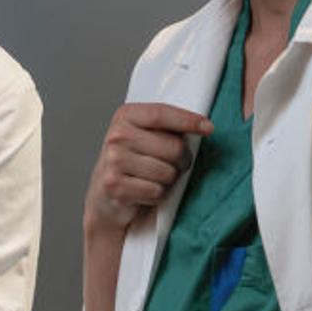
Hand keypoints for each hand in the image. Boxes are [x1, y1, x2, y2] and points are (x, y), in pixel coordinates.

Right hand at [85, 103, 212, 235]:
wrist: (104, 196)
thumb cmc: (133, 163)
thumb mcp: (144, 136)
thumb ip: (167, 128)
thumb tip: (205, 127)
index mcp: (125, 116)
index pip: (161, 114)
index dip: (188, 120)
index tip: (208, 128)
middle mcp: (116, 136)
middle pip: (173, 147)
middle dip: (181, 160)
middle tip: (172, 164)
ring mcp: (113, 161)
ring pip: (167, 173)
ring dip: (168, 180)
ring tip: (154, 178)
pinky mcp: (115, 185)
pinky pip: (156, 192)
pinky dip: (156, 196)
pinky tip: (144, 191)